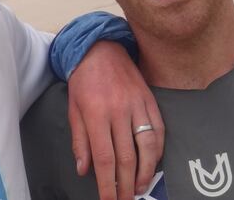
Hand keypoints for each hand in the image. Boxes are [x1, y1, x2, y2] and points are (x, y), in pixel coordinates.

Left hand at [67, 40, 163, 198]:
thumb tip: (84, 170)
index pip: (104, 158)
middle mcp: (119, 110)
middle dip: (126, 185)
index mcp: (96, 114)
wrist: (100, 48)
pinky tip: (153, 164)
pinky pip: (159, 130)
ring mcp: (138, 104)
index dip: (107, 184)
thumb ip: (79, 141)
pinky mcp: (150, 100)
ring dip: (146, 172)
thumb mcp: (73, 109)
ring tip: (139, 188)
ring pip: (148, 147)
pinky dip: (158, 151)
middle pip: (127, 158)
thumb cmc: (83, 80)